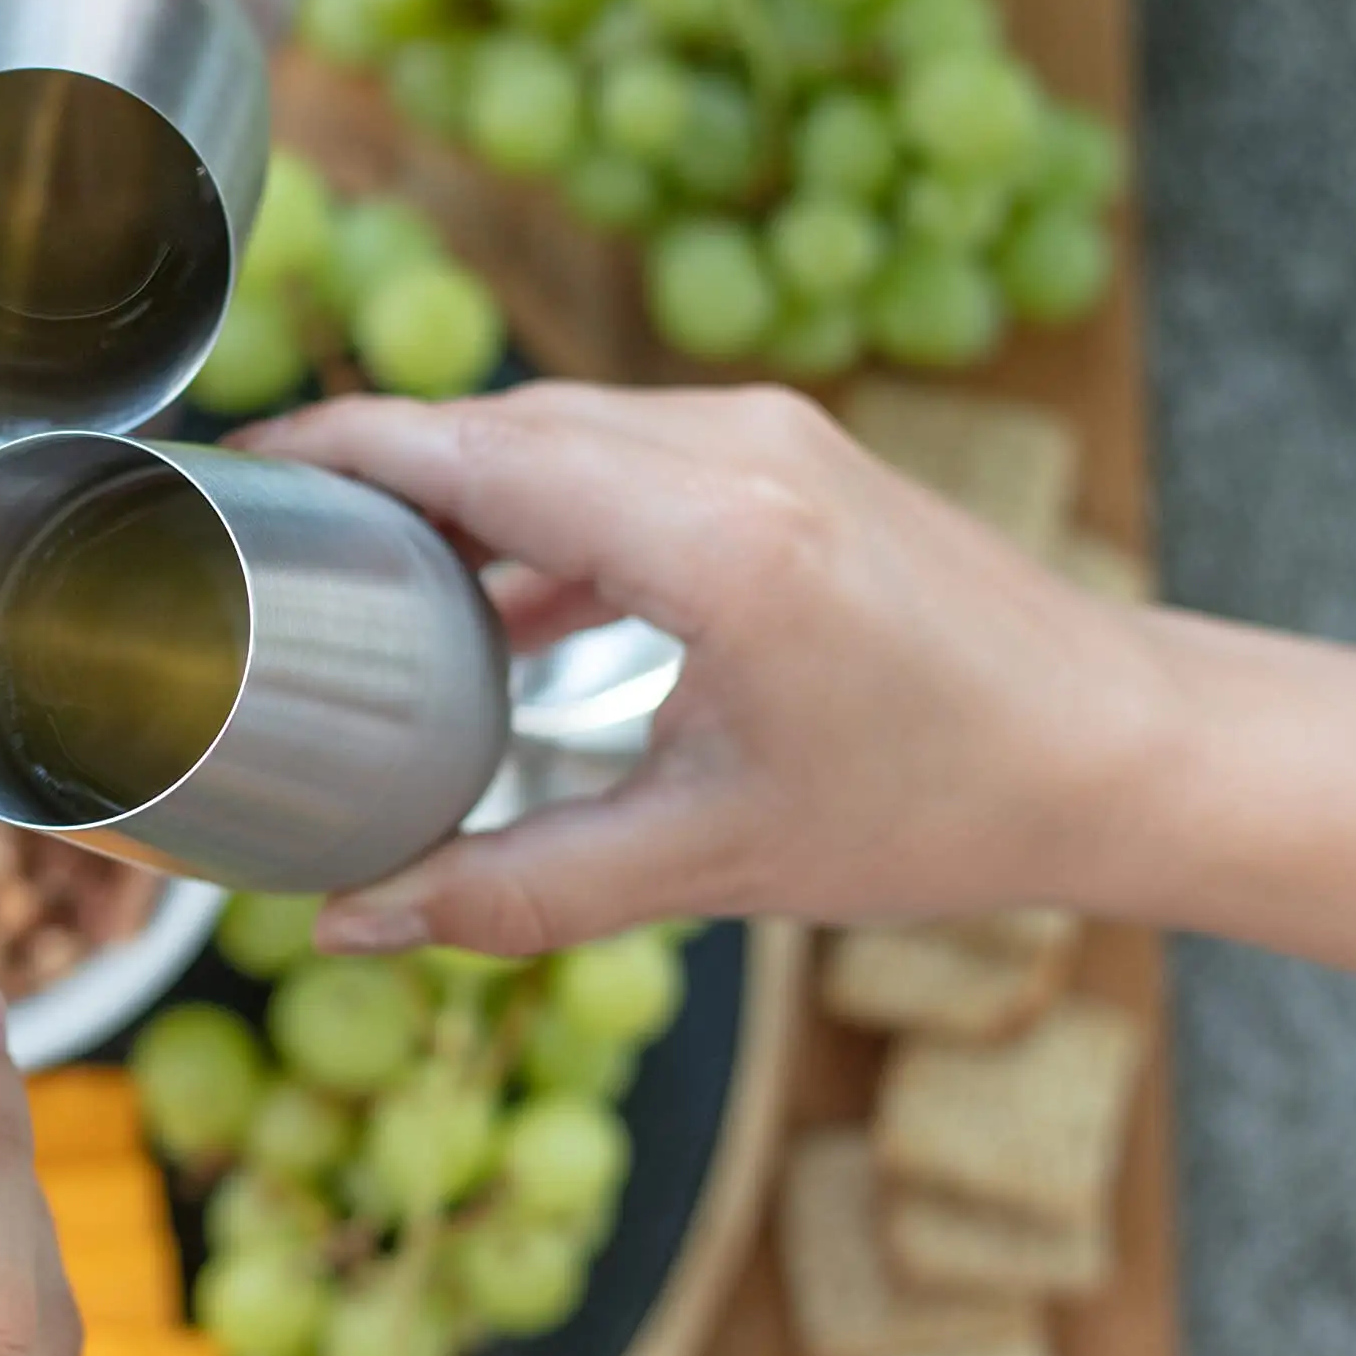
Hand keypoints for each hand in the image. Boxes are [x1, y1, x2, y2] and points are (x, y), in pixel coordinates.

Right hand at [244, 384, 1170, 953]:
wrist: (1122, 746)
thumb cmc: (944, 804)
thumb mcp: (712, 859)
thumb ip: (516, 892)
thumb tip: (354, 929)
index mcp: (717, 536)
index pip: (474, 451)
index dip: (336, 449)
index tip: (233, 470)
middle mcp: (737, 449)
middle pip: (501, 426)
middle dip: (377, 473)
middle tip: (267, 541)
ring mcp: (770, 434)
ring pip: (561, 431)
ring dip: (462, 492)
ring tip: (363, 576)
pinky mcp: (789, 451)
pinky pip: (623, 454)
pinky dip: (543, 511)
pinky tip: (499, 605)